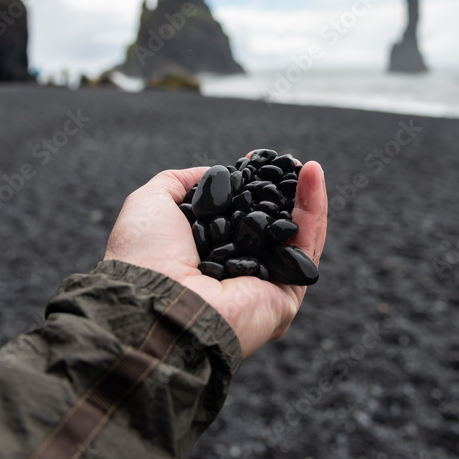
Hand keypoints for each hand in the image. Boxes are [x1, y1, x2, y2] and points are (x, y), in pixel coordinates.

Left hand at [104, 160, 327, 357]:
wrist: (156, 299)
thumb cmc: (144, 256)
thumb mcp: (150, 203)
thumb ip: (178, 182)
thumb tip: (212, 172)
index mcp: (204, 256)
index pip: (234, 218)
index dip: (247, 187)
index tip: (253, 159)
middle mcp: (234, 273)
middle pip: (269, 228)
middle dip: (281, 192)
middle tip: (289, 161)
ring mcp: (263, 285)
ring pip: (294, 236)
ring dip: (306, 198)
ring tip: (309, 166)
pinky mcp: (287, 296)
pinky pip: (306, 248)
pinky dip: (314, 211)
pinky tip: (313, 177)